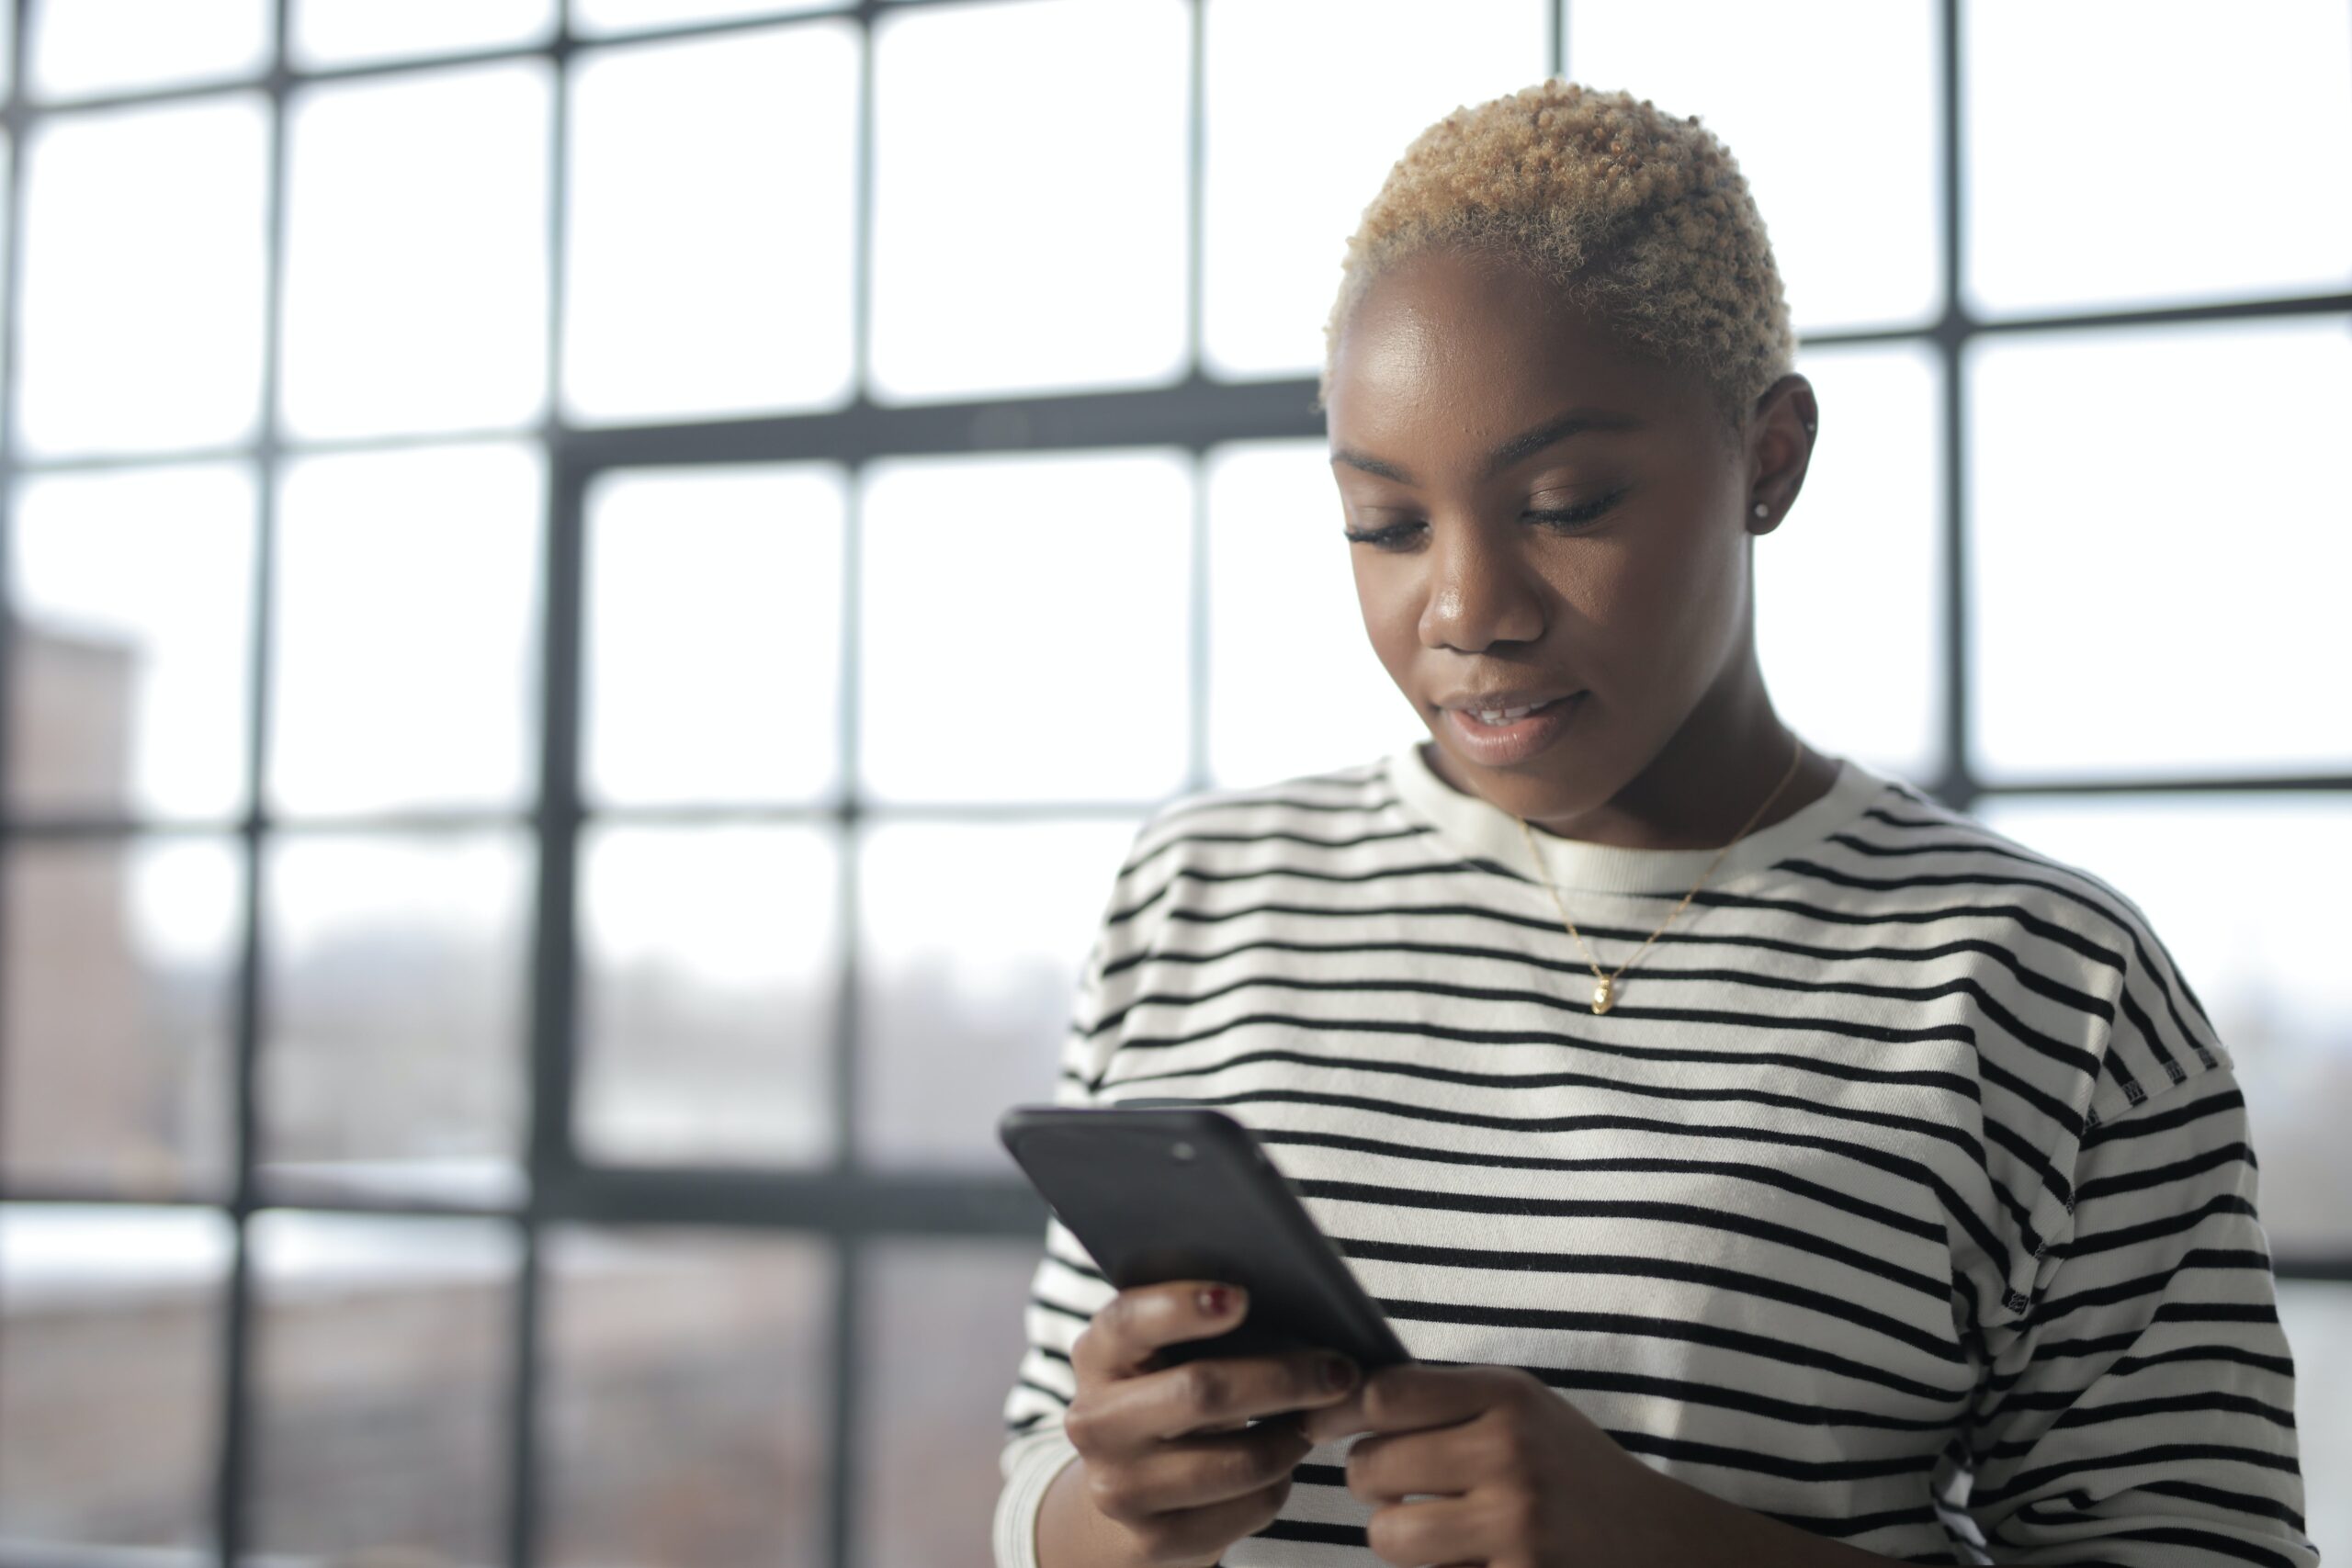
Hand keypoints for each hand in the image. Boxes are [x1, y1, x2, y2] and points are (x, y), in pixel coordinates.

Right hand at [1061, 1280, 1365, 1567]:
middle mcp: (1095, 1422)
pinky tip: (1283, 1462)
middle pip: (1201, 1391)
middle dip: (1284, 1378)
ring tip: (1316, 1418)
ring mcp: (1118, 1488)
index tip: (1242, 1298)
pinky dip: (1281, 1483)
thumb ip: (1209, 1325)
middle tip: (1340, 1370)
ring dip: (1293, 1437)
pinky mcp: (1153, 1540)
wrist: (1130, 1487)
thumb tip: (1301, 1310)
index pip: (1128, 1321)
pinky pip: (1248, 1507)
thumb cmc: (1171, 1394)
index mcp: (1097, 1355)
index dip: (1181, 1307)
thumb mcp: (1168, 1354)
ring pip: (1239, 1461)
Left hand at [1299, 1361, 1671, 1566]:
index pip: (1385, 1394)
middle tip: (1392, 1487)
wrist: (1662, 1543)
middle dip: (1368, 1482)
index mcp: (1508, 1398)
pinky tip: (1467, 1559)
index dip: (1339, 1412)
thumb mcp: (1523, 1409)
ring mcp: (1516, 1527)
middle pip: (1371, 1467)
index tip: (1323, 1425)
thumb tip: (1340, 1399)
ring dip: (1393, 1538)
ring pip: (1387, 1536)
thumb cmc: (1570, 1470)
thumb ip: (1444, 1400)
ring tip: (1426, 1529)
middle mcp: (1511, 1456)